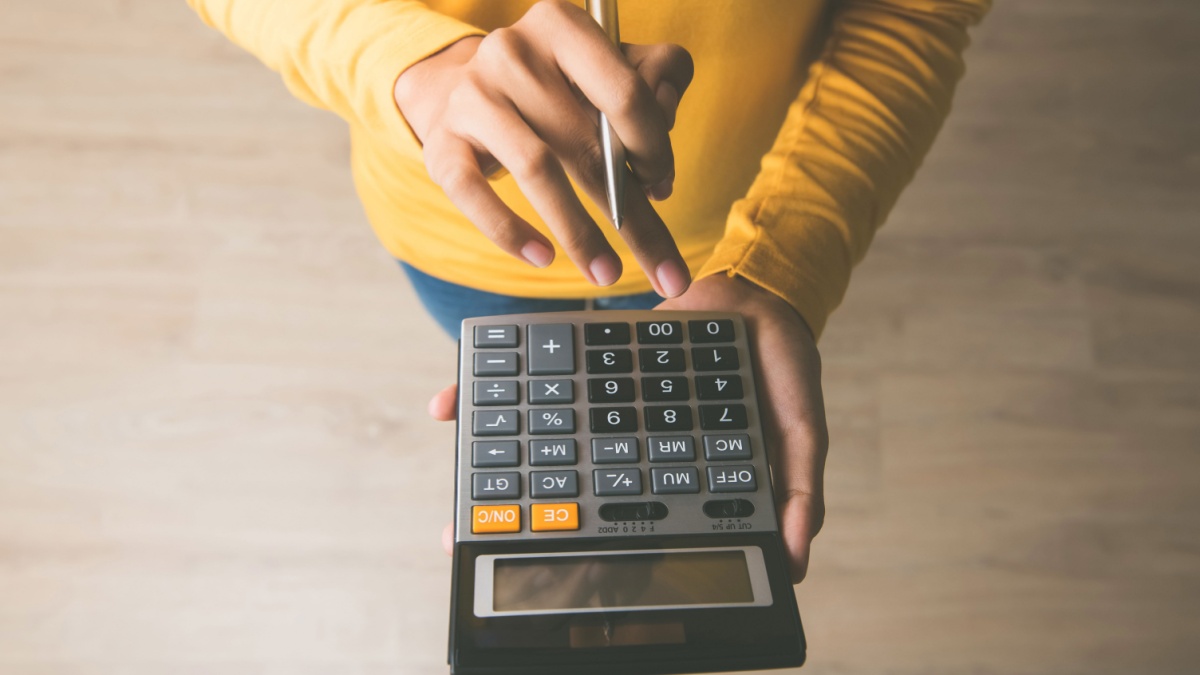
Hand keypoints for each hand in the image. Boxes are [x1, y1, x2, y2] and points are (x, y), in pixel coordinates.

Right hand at [394, 0, 694, 296]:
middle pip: (587, 144)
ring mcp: (471, 97)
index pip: (624, 93)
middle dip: (632, 216)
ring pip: (536, 169)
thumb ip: (659, 81)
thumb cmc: (554, 88)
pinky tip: (542, 257)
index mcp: (562, 26)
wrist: (464, 91)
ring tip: (606, 273)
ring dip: (579, 232)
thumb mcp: (610, 68)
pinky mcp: (442, 144)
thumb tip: (663, 147)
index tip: (663, 186)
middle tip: (663, 271)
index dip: (654, 148)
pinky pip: (474, 193)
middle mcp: (512, 53)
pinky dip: (509, 230)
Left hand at [428, 275, 827, 581]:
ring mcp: (610, 409)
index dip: (584, 549)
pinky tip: (450, 406)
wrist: (760, 291)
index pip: (626, 522)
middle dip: (517, 519)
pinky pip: (542, 384)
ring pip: (543, 444)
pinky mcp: (589, 368)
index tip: (540, 573)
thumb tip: (796, 558)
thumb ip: (802, 490)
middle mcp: (635, 445)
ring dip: (495, 463)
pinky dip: (497, 396)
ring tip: (453, 498)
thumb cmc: (782, 368)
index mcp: (676, 470)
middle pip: (568, 490)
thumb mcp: (803, 429)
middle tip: (462, 543)